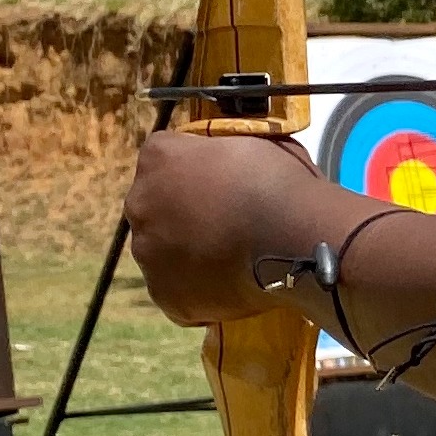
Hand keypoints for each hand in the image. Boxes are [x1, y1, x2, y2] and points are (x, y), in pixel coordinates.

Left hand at [125, 131, 325, 324]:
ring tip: (231, 258)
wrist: (295, 241)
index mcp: (158, 157)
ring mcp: (148, 253)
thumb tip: (222, 161)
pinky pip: (177, 290)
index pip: (164, 158)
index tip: (220, 182)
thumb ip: (220, 149)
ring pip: (162, 251)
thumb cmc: (280, 184)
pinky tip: (230, 283)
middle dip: (182, 213)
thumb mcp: (250, 141)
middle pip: (155, 207)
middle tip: (224, 223)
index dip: (194, 170)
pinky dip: (198, 289)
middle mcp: (140, 203)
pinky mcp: (165, 294)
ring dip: (188, 252)